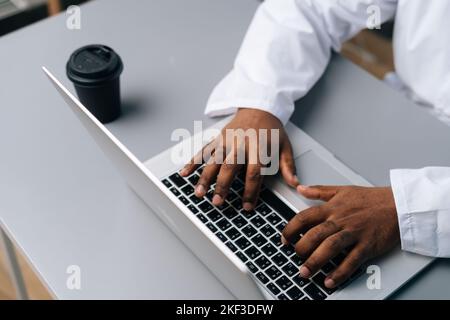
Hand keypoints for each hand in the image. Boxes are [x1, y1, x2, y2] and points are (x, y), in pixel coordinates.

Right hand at [180, 108, 297, 209]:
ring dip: (204, 177)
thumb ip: (288, 166)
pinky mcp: (218, 138)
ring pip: (213, 160)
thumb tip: (295, 184)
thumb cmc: (272, 129)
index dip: (250, 191)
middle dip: (222, 186)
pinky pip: (203, 150)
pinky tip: (184, 173)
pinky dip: (193, 161)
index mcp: (259, 147)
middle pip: (230, 167)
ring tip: (199, 192)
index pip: (254, 172)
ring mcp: (227, 140)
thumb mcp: (285, 145)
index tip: (246, 206)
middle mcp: (241, 143)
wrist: (259, 105)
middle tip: (217, 202)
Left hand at [282, 185, 399, 288]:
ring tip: (305, 272)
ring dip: (315, 261)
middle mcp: (340, 220)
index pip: (304, 217)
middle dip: (301, 249)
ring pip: (330, 247)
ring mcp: (354, 233)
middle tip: (294, 258)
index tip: (284, 239)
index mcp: (332, 208)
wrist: (399, 204)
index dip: (290, 229)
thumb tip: (300, 188)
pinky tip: (330, 280)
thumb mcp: (342, 190)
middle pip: (314, 235)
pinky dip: (340, 272)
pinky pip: (351, 260)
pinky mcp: (367, 245)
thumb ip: (319, 190)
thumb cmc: (371, 199)